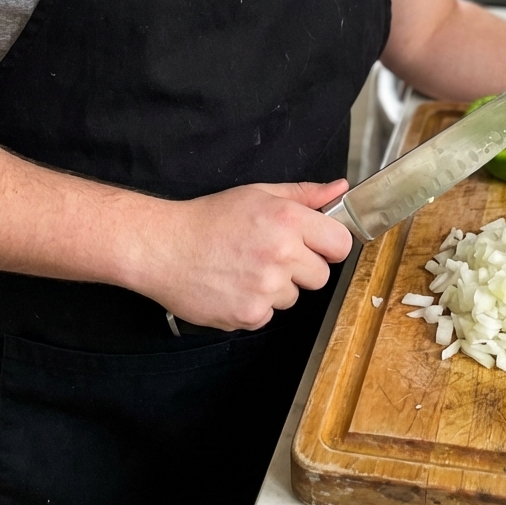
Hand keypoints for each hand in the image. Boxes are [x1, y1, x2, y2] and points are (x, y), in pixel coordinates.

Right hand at [136, 179, 352, 331]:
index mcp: (288, 220)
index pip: (340, 244)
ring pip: (293, 298)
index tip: (317, 246)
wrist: (165, 247)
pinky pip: (268, 315)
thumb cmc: (210, 219)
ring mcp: (266, 288)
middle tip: (272, 255)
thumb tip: (339, 189)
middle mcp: (281, 255)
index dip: (329, 245)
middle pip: (321, 276)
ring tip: (246, 268)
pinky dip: (255, 305)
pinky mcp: (250, 315)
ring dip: (276, 288)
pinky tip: (234, 286)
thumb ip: (305, 194)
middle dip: (302, 269)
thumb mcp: (259, 194)